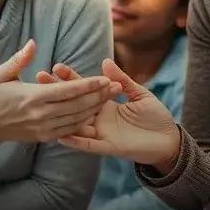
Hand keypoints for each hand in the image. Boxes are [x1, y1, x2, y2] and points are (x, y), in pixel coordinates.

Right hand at [0, 40, 120, 168]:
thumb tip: (33, 43)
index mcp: (32, 97)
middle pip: (77, 106)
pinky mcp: (44, 137)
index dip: (88, 84)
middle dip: (99, 96)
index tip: (105, 77)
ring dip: (95, 109)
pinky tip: (95, 114)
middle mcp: (40, 115)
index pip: (67, 91)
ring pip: (76, 119)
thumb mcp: (1, 74)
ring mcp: (43, 128)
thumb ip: (19, 59)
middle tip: (117, 86)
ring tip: (111, 98)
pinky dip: (84, 122)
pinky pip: (69, 130)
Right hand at [38, 59, 180, 169]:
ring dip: (60, 113)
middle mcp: (99, 118)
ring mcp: (101, 133)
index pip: (84, 89)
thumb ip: (122, 80)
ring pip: (75, 123)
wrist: (169, 140)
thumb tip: (105, 62)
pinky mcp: (107, 147)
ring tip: (43, 102)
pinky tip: (60, 134)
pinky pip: (87, 145)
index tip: (56, 66)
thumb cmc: (155, 116)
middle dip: (57, 91)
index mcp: (105, 103)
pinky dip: (74, 141)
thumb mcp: (140, 94)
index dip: (70, 78)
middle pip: (74, 103)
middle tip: (41, 77)